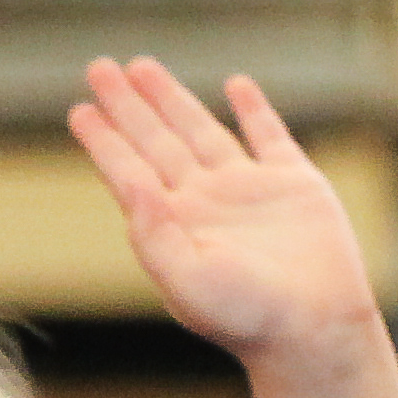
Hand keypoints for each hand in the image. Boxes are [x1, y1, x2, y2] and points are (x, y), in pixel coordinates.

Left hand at [72, 58, 379, 361]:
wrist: (317, 330)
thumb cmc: (248, 317)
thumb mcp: (185, 280)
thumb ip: (151, 232)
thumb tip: (128, 180)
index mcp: (174, 223)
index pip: (129, 169)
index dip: (104, 140)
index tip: (80, 110)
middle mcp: (206, 201)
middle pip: (157, 141)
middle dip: (129, 106)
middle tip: (99, 68)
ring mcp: (250, 190)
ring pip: (202, 131)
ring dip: (173, 99)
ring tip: (143, 67)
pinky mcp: (296, 185)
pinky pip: (270, 136)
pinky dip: (254, 109)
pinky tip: (237, 86)